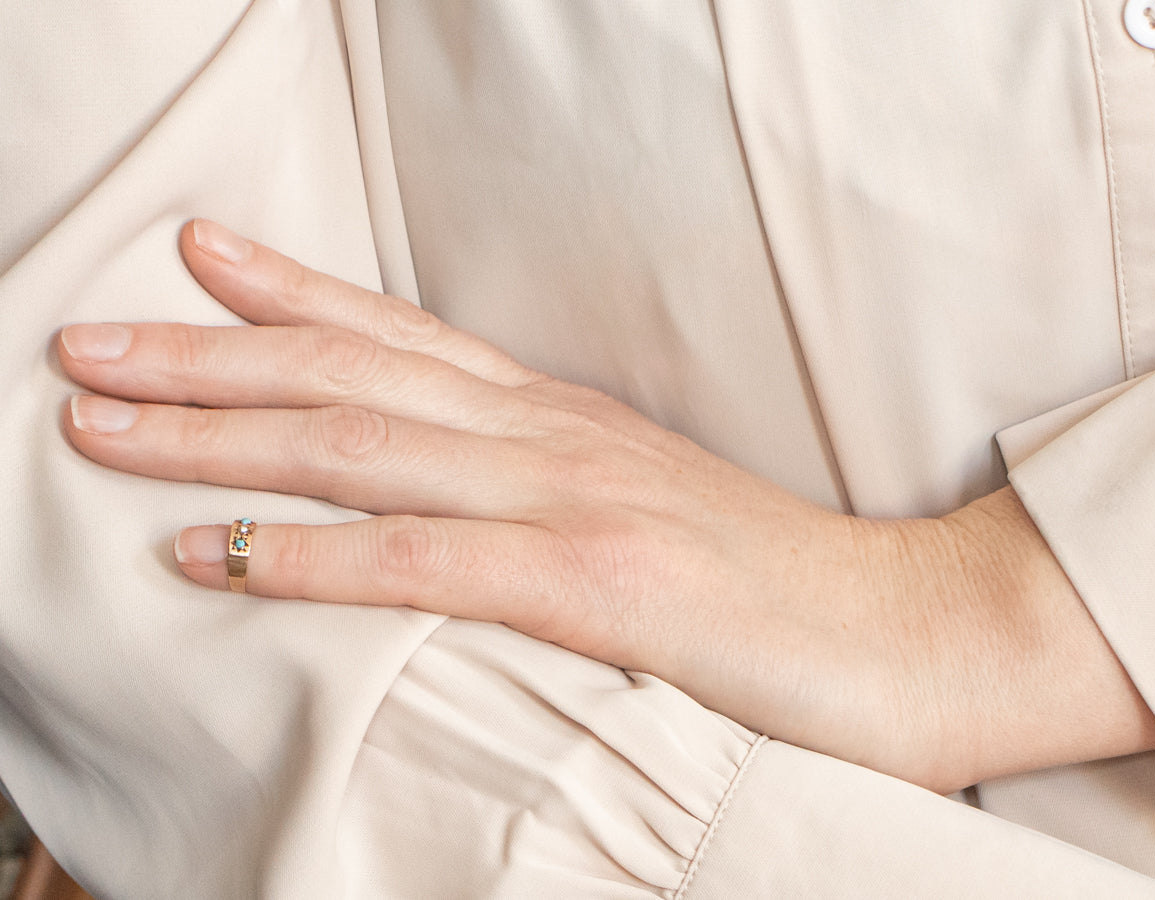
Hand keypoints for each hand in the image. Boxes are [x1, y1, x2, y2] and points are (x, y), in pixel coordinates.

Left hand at [57, 220, 1154, 791]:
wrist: (916, 634)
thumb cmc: (782, 588)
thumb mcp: (649, 517)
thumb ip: (553, 502)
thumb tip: (467, 510)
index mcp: (569, 424)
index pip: (408, 338)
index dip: (297, 294)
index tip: (204, 262)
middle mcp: (556, 439)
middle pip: (352, 379)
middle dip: (206, 358)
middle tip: (90, 340)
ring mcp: (574, 501)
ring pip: (360, 446)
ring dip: (217, 433)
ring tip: (98, 419)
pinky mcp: (597, 585)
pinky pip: (417, 559)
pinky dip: (301, 555)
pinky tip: (208, 553)